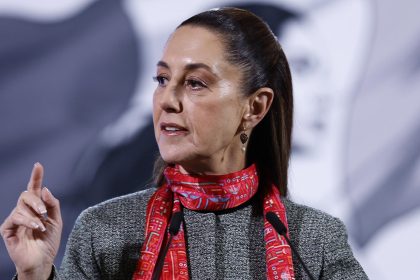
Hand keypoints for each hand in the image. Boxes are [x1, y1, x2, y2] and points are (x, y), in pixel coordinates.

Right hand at [0, 163, 61, 279]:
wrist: (42, 261)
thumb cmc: (48, 242)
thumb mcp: (57, 221)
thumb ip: (52, 204)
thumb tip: (45, 189)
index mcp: (36, 207)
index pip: (34, 189)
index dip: (36, 177)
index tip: (38, 165)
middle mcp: (25, 211)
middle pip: (26, 194)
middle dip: (36, 201)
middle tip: (44, 212)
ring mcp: (15, 219)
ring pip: (21, 206)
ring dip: (34, 215)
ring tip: (41, 226)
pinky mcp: (7, 229)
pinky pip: (15, 218)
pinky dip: (28, 221)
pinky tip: (36, 227)